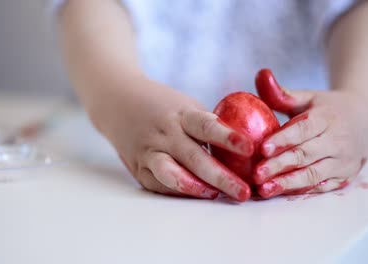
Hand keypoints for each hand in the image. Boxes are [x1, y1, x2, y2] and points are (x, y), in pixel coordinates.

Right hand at [107, 78, 253, 200]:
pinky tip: (195, 196)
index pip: (206, 126)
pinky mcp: (138, 166)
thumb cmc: (162, 104)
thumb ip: (207, 126)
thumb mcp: (185, 105)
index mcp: (180, 114)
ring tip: (214, 196)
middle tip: (243, 193)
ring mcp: (148, 151)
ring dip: (194, 188)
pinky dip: (176, 192)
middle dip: (220, 177)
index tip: (250, 148)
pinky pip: (157, 184)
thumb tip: (241, 152)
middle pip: (193, 158)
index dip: (228, 138)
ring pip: (169, 173)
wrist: (117, 100)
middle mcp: (164, 133)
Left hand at [253, 72, 367, 197]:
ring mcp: (343, 161)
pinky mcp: (344, 176)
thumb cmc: (328, 108)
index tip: (262, 148)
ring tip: (264, 190)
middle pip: (306, 155)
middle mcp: (337, 140)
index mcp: (327, 118)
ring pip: (313, 174)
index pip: (303, 129)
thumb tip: (260, 74)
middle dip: (280, 165)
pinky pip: (322, 186)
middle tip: (257, 174)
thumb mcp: (309, 97)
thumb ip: (283, 92)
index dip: (283, 140)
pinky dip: (301, 191)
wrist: (365, 121)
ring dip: (288, 183)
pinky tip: (280, 194)